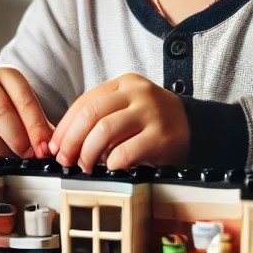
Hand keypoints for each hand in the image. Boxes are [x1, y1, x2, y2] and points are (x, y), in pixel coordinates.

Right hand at [0, 66, 52, 160]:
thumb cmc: (7, 103)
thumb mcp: (25, 106)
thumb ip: (39, 126)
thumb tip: (49, 150)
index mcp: (6, 73)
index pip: (24, 100)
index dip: (35, 128)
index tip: (42, 149)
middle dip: (15, 138)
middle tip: (25, 154)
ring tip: (8, 155)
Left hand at [49, 73, 188, 171]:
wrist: (197, 128)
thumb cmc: (153, 122)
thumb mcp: (128, 108)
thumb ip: (101, 117)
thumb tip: (63, 142)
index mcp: (125, 83)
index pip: (86, 101)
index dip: (66, 126)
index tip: (55, 146)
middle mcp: (138, 93)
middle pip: (91, 113)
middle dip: (72, 140)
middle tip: (66, 160)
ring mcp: (151, 113)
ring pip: (105, 130)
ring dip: (88, 153)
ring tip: (86, 167)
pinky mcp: (161, 136)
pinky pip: (126, 151)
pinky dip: (112, 164)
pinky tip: (111, 169)